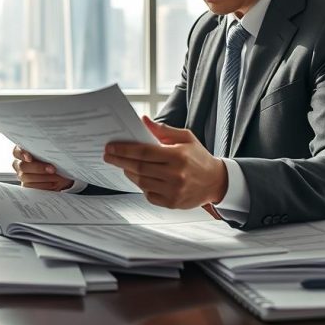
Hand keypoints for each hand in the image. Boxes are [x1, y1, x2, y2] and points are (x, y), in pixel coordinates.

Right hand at [12, 145, 72, 190]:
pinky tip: (52, 183)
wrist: (59, 173)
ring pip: (26, 177)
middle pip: (22, 166)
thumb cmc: (53, 160)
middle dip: (38, 168)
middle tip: (52, 169)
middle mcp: (19, 163)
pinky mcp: (26, 185)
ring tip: (56, 177)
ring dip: (43, 178)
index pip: (17, 151)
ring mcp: (22, 175)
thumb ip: (47, 152)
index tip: (30, 158)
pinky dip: (43, 185)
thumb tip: (53, 153)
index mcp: (23, 151)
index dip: (22, 154)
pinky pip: (31, 187)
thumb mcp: (52, 154)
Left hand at [103, 115, 227, 208]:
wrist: (216, 181)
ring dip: (129, 172)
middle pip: (139, 167)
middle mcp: (175, 174)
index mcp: (178, 156)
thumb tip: (143, 120)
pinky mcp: (172, 203)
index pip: (144, 152)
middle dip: (120, 161)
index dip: (124, 149)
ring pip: (141, 182)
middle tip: (108, 155)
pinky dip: (141, 186)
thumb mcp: (185, 138)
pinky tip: (140, 178)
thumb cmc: (199, 157)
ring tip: (123, 165)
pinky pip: (148, 194)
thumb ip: (163, 130)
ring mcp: (173, 191)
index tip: (111, 147)